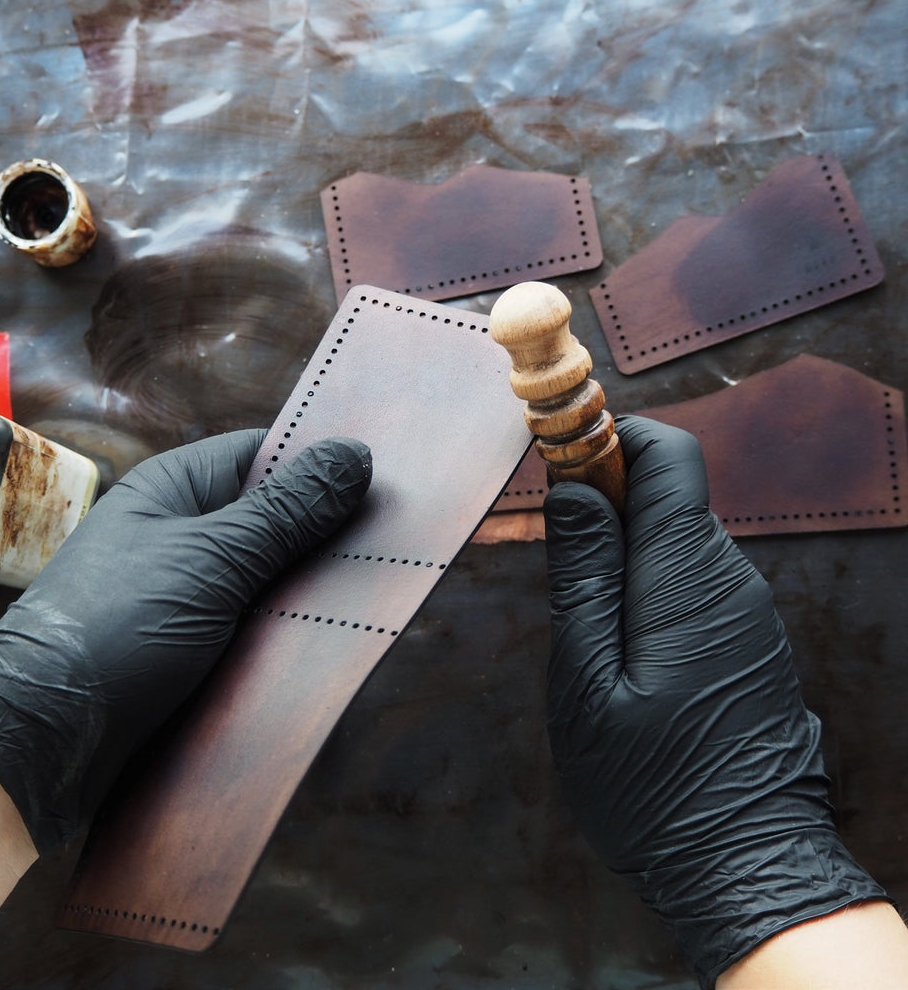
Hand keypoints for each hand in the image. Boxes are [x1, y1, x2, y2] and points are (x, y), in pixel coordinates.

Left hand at [0, 431, 371, 854]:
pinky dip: (288, 630)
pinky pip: (255, 624)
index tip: (383, 475)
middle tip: (390, 543)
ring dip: (310, 588)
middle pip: (273, 517)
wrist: (44, 739)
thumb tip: (355, 455)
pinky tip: (330, 641)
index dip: (320, 460)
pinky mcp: (194, 646)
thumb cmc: (117, 626)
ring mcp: (189, 591)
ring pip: (269, 576)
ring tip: (373, 594)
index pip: (263, 454)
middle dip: (324, 532)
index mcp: (176, 489)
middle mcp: (183, 533)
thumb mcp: (213, 559)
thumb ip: (287, 511)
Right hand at [543, 415, 886, 987]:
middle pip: (667, 493)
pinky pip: (691, 580)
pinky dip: (648, 588)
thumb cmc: (651, 783)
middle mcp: (729, 578)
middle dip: (606, 505)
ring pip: (675, 539)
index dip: (611, 438)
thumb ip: (583, 574)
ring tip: (587, 629)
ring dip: (623, 555)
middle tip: (557, 566)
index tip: (559, 463)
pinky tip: (624, 655)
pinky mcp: (747, 637)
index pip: (667, 454)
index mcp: (688, 576)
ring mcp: (746, 609)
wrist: (744, 866)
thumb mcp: (588, 680)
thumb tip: (575, 487)